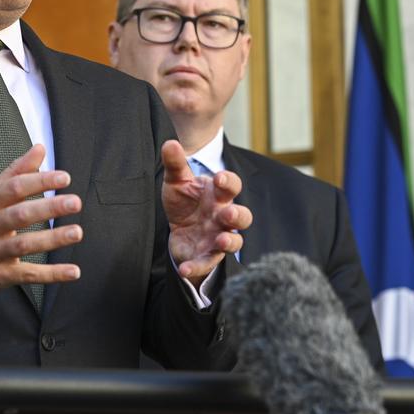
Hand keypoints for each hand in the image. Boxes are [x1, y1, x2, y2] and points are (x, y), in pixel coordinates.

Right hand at [0, 145, 81, 312]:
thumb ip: (16, 171)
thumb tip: (39, 149)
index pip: (14, 188)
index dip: (40, 182)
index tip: (64, 178)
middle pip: (19, 215)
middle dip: (48, 208)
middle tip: (74, 202)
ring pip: (23, 245)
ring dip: (52, 239)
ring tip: (76, 232)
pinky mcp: (0, 275)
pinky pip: (28, 274)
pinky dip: (52, 274)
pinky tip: (73, 271)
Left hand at [161, 140, 252, 284]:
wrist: (179, 227)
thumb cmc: (185, 200)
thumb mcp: (177, 181)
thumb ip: (176, 164)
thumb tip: (170, 143)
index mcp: (219, 195)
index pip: (232, 186)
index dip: (229, 182)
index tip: (219, 178)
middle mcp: (223, 216)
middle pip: (242, 216)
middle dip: (238, 215)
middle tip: (229, 212)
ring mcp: (218, 237)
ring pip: (234, 242)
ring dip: (230, 242)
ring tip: (222, 240)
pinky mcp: (207, 255)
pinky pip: (207, 263)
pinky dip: (197, 267)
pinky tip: (184, 269)